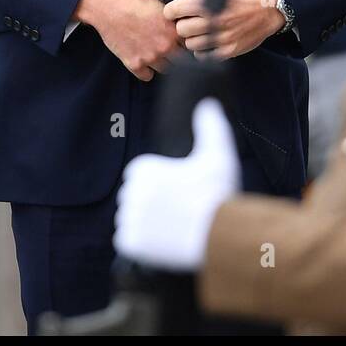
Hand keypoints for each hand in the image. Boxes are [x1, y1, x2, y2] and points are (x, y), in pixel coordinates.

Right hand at [73, 0, 182, 81]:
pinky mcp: (134, 64)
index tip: (178, 41)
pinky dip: (145, 70)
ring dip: (161, 62)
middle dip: (175, 54)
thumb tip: (183, 28)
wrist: (107, 6)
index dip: (184, 43)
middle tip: (164, 46)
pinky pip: (147, 77)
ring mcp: (149, 57)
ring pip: (165, 70)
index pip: (190, 46)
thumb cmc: (133, 1)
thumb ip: (173, 22)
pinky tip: (141, 58)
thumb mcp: (160, 6)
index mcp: (173, 31)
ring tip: (152, 51)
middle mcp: (164, 47)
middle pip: (181, 61)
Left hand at [115, 98, 241, 270]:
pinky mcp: (129, 242)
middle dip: (149, 203)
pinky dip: (139, 243)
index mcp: (143, 168)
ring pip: (129, 219)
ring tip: (170, 227)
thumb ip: (210, 126)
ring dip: (144, 224)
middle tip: (175, 211)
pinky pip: (126, 241)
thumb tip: (208, 102)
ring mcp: (128, 218)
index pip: (138, 176)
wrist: (219, 235)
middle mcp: (130, 191)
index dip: (158, 184)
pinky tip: (160, 241)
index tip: (176, 192)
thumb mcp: (218, 153)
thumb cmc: (218, 193)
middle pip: (132, 197)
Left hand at [164, 0, 284, 60]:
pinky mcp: (228, 50)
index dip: (171, 12)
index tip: (174, 13)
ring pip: (190, 44)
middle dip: (183, 25)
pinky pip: (203, 56)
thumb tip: (175, 9)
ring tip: (200, 33)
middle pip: (180, 30)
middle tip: (189, 23)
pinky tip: (208, 42)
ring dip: (193, 39)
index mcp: (207, 3)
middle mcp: (213, 20)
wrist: (266, 9)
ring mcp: (221, 37)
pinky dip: (202, 51)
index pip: (173, 11)